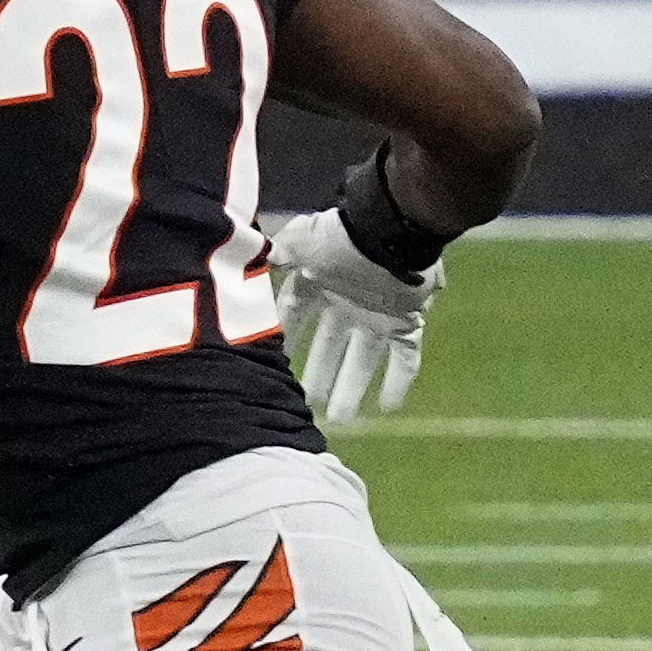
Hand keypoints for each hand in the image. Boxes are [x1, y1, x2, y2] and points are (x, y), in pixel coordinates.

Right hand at [262, 208, 438, 425]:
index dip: (287, 341)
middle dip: (319, 375)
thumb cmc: (340, 237)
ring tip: (341, 418)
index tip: (274, 367)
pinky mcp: (407, 322)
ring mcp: (378, 315)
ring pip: (363, 360)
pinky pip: (405, 358)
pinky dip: (398, 381)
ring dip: (352, 388)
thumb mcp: (297, 243)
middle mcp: (348, 303)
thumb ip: (273, 257)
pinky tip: (388, 406)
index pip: (298, 318)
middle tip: (307, 404)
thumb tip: (245, 264)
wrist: (391, 232)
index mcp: (321, 284)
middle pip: (330, 347)